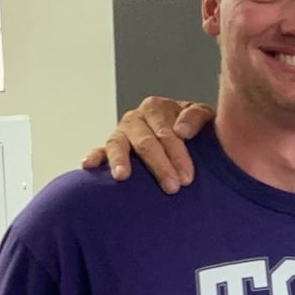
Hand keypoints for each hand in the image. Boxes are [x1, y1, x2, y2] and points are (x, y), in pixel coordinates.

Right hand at [81, 96, 212, 192]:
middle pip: (145, 141)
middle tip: (172, 187)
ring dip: (121, 160)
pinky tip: (89, 165)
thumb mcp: (205, 119)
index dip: (177, 155)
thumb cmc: (197, 131)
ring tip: (123, 176)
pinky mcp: (112, 148)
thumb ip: (196, 118)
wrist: (191, 140)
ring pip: (118, 144)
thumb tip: (181, 131)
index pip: (166, 131)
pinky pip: (100, 150)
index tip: (186, 178)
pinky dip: (94, 156)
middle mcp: (137, 118)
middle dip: (159, 165)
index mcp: (157, 107)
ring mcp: (122, 133)